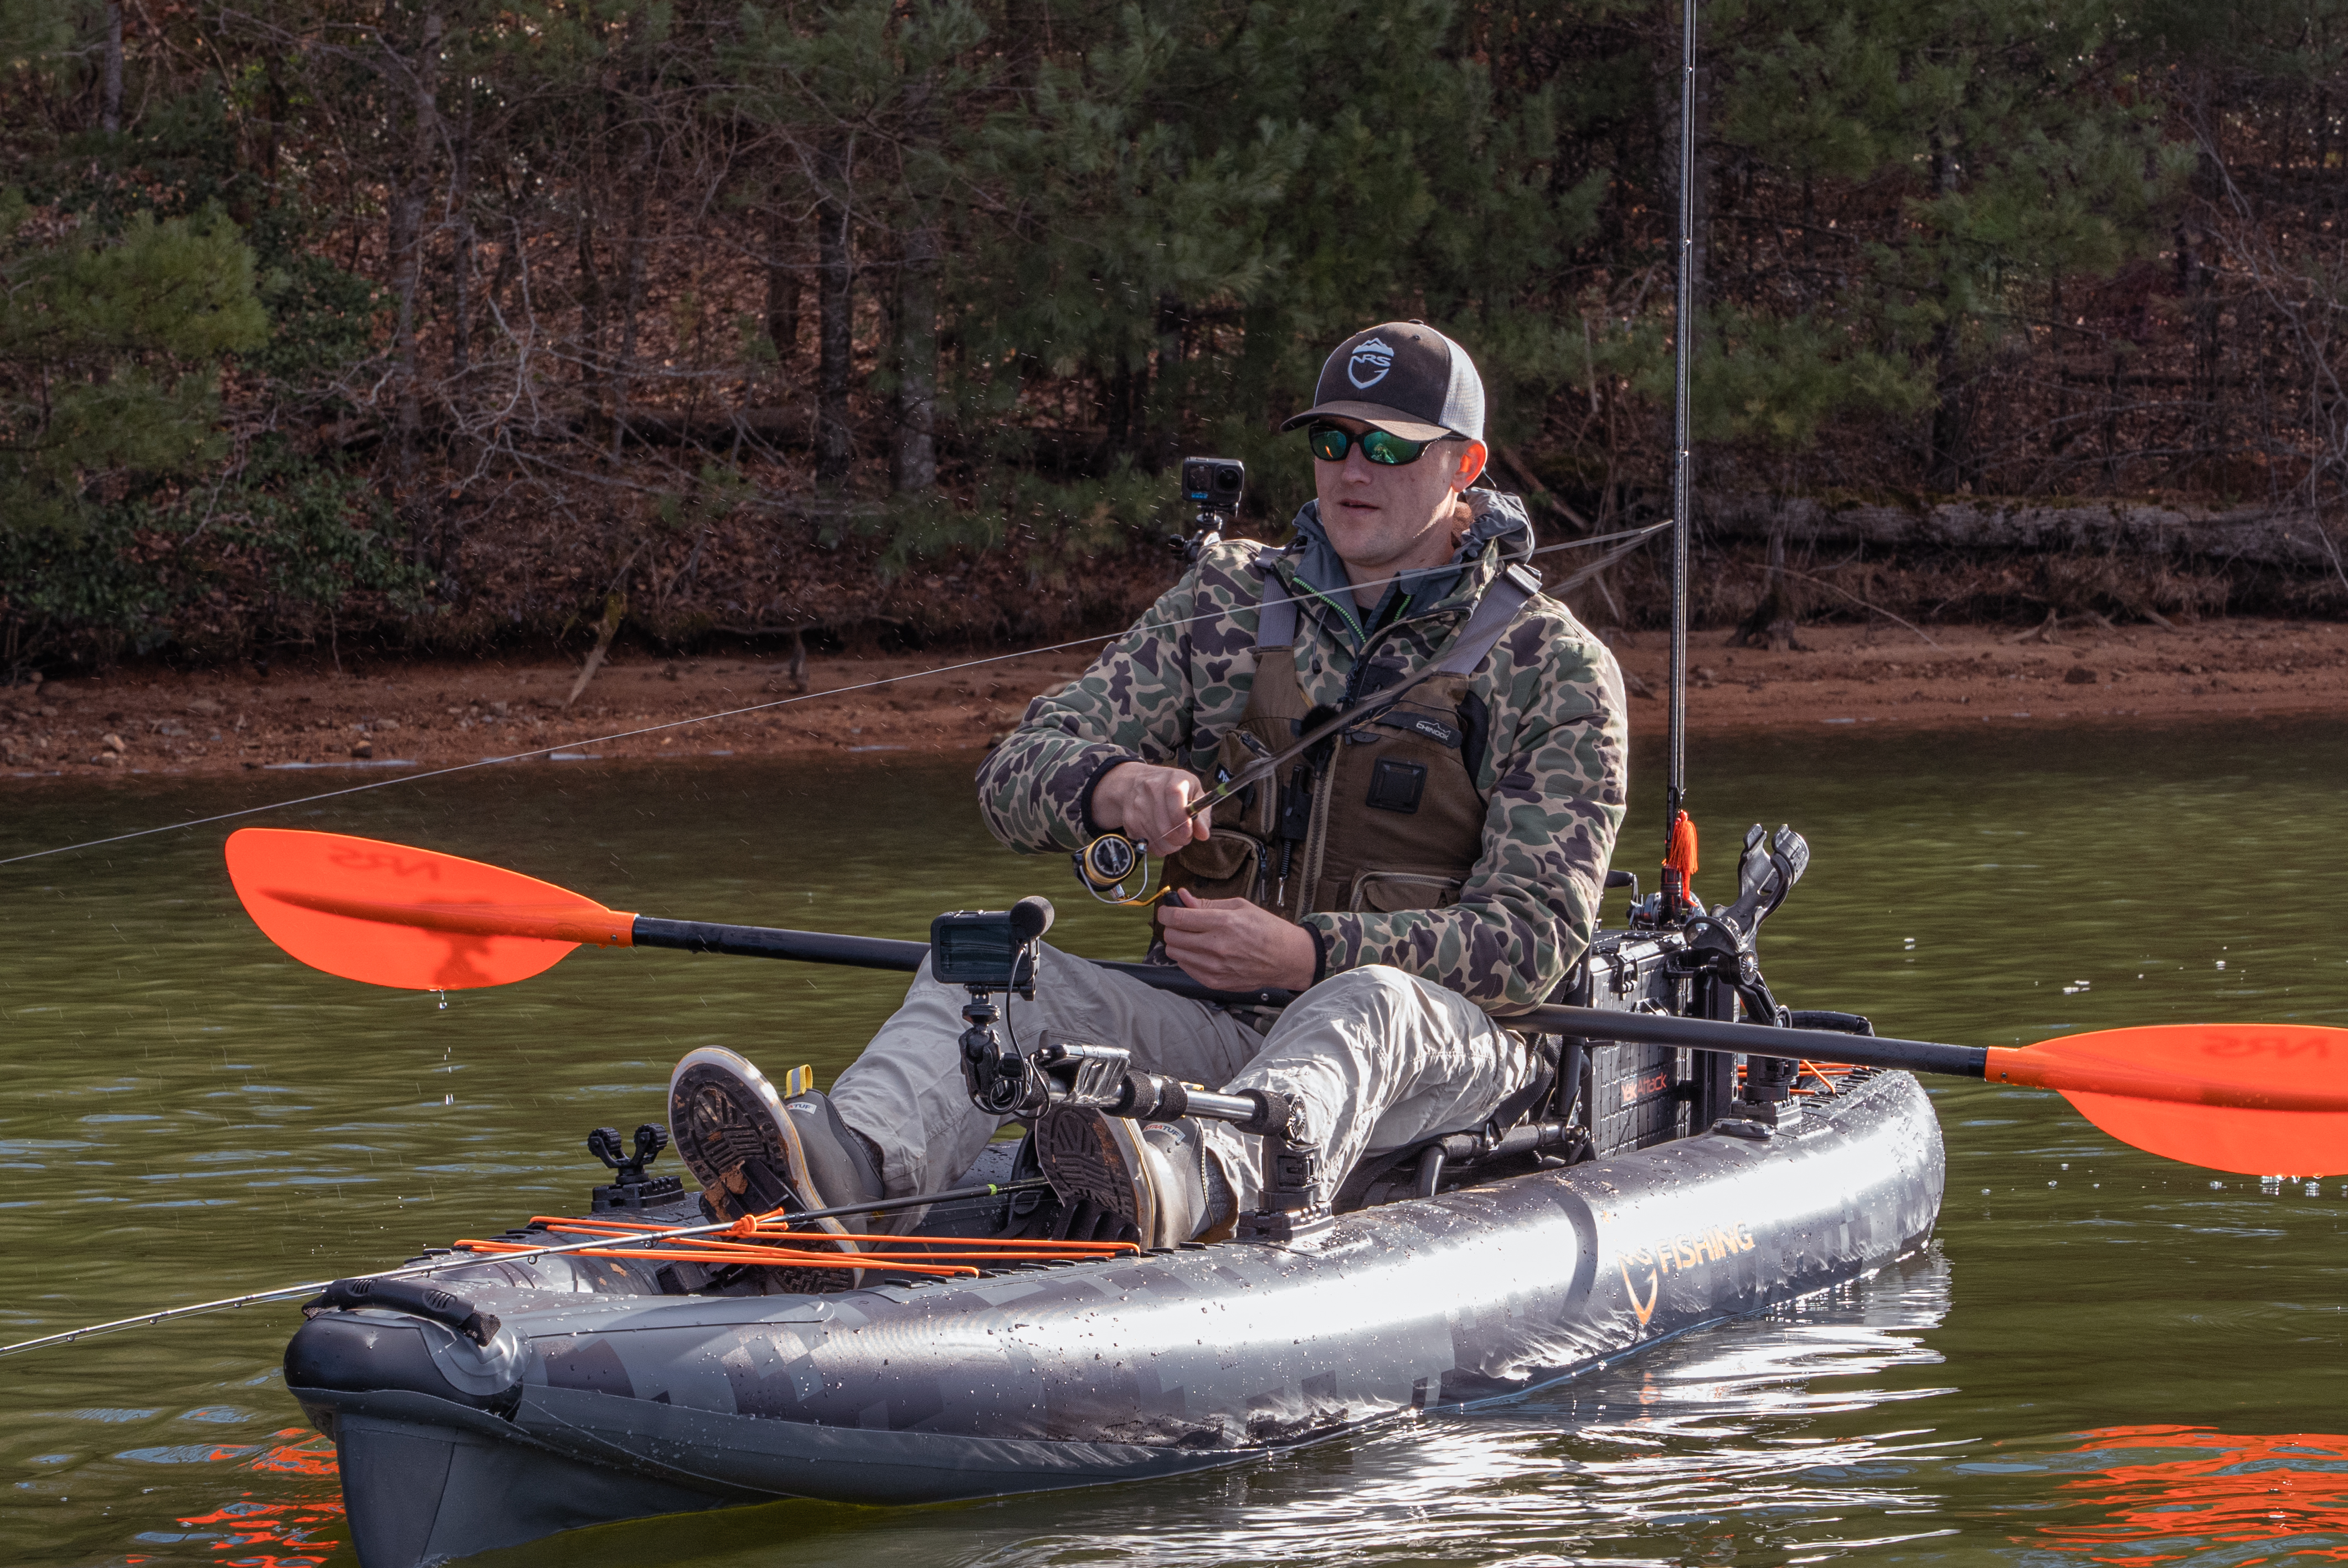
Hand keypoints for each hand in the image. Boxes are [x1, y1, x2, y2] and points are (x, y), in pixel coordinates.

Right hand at [1092, 761, 1211, 854]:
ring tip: (1174, 837)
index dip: (1182, 819)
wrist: (1135, 782)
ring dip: (1170, 844)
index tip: (1188, 832)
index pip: (1175, 795)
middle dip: (1180, 839)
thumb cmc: (1170, 787)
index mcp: (1172, 778)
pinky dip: (1158, 846)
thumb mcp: (1192, 791)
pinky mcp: (1129, 820)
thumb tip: (1203, 834)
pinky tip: (1162, 836)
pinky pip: (1147, 843)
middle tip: (1185, 837)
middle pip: (1166, 826)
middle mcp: (1152, 788)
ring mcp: (1138, 805)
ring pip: (1157, 838)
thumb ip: (1202, 813)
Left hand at [1158, 890, 1317, 992]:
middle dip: (1172, 927)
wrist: (1286, 958)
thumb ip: (1207, 903)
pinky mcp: (1214, 982)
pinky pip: (1185, 968)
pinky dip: (1187, 958)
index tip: (1167, 910)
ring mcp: (1214, 967)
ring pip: (1175, 953)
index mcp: (1223, 923)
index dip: (1166, 912)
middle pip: (1172, 936)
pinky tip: (1200, 952)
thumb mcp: (1240, 906)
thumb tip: (1183, 897)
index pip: (1178, 918)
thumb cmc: (1266, 929)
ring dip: (1178, 943)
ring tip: (1192, 938)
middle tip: (1182, 923)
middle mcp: (1216, 947)